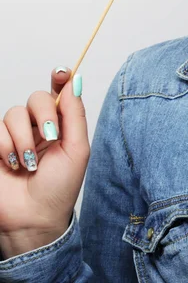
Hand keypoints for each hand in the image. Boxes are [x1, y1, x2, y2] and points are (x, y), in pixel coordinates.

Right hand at [0, 68, 89, 257]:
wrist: (33, 218)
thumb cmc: (59, 187)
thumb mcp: (77, 149)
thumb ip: (75, 114)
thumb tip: (75, 82)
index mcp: (61, 125)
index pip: (59, 93)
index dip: (59, 78)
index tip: (61, 72)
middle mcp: (38, 126)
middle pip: (36, 98)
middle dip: (43, 114)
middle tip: (50, 137)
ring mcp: (15, 136)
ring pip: (13, 113)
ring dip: (23, 139)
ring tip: (28, 163)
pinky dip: (5, 147)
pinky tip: (12, 165)